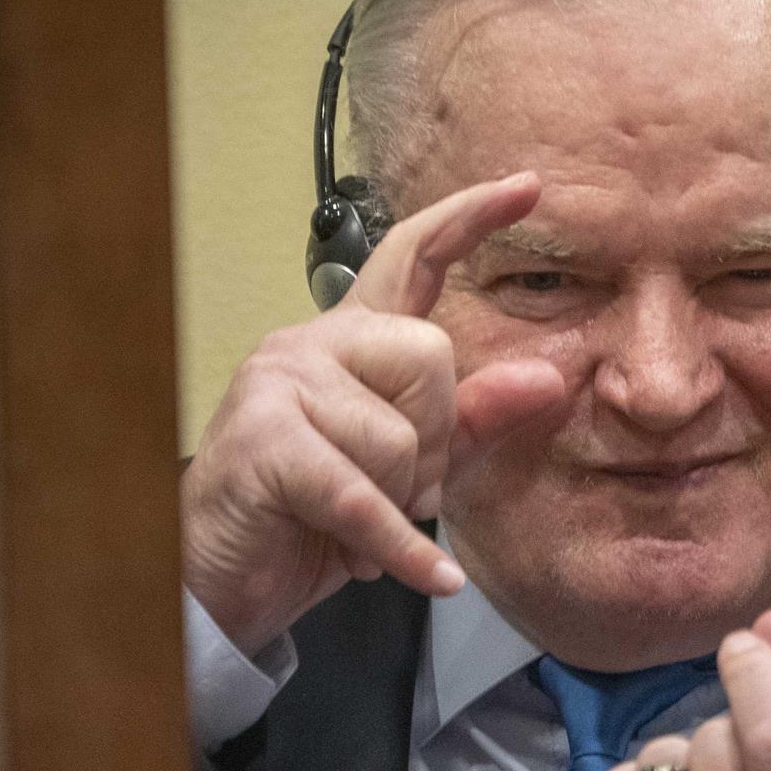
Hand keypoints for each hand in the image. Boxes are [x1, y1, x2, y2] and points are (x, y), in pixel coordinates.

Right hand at [181, 172, 565, 649]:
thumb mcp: (411, 472)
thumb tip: (548, 379)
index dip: (469, 218)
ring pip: (398, 437)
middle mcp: (312, 344)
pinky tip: (433, 578)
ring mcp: (280, 385)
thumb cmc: (312, 518)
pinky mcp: (265, 442)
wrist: (222, 582)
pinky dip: (402, 550)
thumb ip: (473, 422)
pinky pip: (365, 496)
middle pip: (430, 358)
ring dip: (399, 506)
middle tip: (398, 495)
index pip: (415, 258)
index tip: (529, 188)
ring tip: (358, 528)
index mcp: (351, 340)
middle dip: (434, 446)